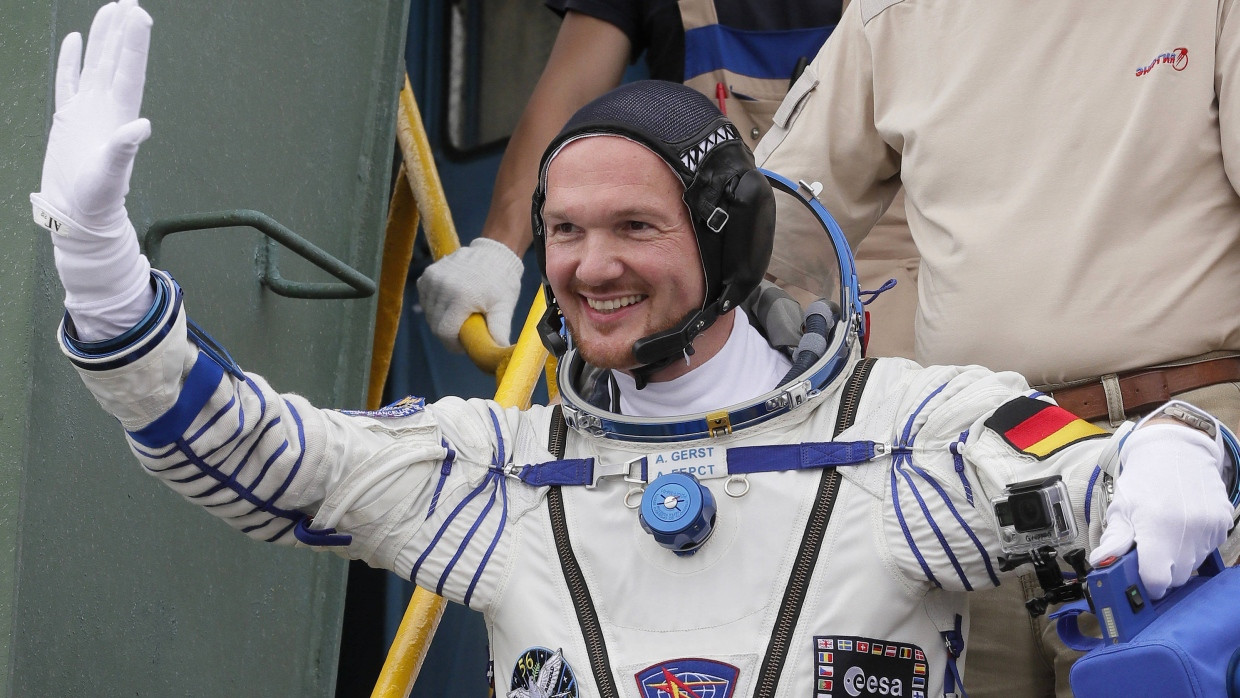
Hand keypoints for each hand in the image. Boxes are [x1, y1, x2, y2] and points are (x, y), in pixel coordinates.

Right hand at [32, 0, 154, 340]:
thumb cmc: (97, 199)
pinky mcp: (69, 118)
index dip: (134, 43)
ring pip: (95, 64)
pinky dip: (73, 60)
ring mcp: (87, 111)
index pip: (128, 71)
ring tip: (111, 8)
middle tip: (130, 1)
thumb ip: (124, 149)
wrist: (78, 214)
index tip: (139, 16)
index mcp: (119, 117)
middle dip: (123, 31)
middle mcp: (107, 109)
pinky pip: (69, 81)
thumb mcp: (111, 173)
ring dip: (103, 38)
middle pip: (116, 60)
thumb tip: (141, 126)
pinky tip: (76, 40)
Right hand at [416, 238, 523, 350]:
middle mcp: (443, 286)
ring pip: (429, 313)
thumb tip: (501, 350)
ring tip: (459, 316)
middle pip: (435, 324)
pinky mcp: (428, 274)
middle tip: (465, 331)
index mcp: (462, 296)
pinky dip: (434, 306)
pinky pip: (425, 300)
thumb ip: (499, 329)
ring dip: (441, 319)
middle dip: (448, 334)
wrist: (494, 254)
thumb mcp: (504, 307)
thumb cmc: (502, 283)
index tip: (464, 345)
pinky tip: (449, 304)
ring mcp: (433, 278)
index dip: (453, 344)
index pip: (444, 332)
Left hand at [1090, 423, 1232, 598]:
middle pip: (1177, 578)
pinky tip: (1181, 526)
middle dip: (1161, 571)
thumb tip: (1101, 563)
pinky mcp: (1223, 525)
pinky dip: (1193, 546)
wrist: (1177, 450)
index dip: (1146, 584)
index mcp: (1158, 528)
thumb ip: (1114, 540)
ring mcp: (1210, 528)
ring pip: (1193, 565)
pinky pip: (1208, 550)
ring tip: (1164, 533)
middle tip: (1148, 552)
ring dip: (1177, 558)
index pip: (1157, 581)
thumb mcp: (1121, 507)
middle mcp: (1188, 531)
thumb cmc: (1145, 480)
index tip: (1138, 577)